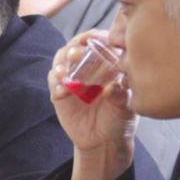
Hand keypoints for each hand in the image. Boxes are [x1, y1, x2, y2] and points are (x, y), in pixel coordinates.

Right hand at [50, 31, 136, 179]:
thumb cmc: (120, 119)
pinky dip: (55, 82)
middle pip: (76, 46)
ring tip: (64, 72)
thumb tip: (114, 87)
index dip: (96, 37)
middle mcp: (88, 66)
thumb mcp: (126, 108)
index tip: (95, 38)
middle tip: (76, 54)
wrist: (104, 142)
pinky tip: (61, 90)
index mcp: (107, 63)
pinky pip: (53, 82)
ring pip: (61, 60)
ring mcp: (72, 77)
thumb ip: (121, 96)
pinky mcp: (60, 91)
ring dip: (61, 62)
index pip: (100, 41)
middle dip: (75, 47)